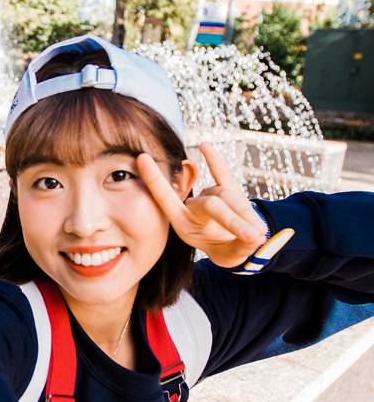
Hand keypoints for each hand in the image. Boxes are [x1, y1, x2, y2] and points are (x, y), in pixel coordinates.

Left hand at [137, 142, 267, 268]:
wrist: (238, 244)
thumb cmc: (228, 251)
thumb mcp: (230, 255)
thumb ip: (240, 246)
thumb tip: (255, 236)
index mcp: (184, 224)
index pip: (166, 199)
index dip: (155, 179)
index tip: (141, 158)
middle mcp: (194, 207)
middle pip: (213, 204)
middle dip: (234, 220)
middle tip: (253, 237)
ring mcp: (210, 196)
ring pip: (228, 196)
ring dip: (246, 215)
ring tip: (259, 236)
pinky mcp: (228, 189)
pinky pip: (222, 174)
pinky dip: (215, 161)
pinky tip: (204, 145)